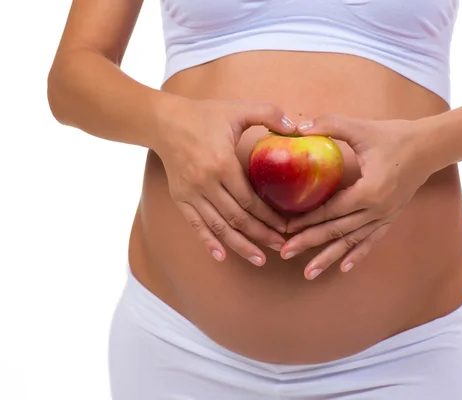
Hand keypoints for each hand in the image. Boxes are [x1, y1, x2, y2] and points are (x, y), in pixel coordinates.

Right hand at [153, 97, 296, 265]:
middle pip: (237, 218)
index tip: (286, 226)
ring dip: (240, 245)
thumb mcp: (238, 108)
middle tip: (281, 246)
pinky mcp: (179, 198)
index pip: (250, 200)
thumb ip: (269, 113)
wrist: (164, 122)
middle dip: (261, 235)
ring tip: (260, 258)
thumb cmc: (204, 115)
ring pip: (219, 227)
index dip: (269, 217)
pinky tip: (222, 256)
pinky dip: (208, 242)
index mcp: (222, 164)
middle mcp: (205, 183)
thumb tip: (296, 127)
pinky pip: (195, 225)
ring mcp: (191, 193)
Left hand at [281, 114, 432, 279]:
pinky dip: (357, 254)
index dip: (306, 219)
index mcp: (370, 191)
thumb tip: (298, 127)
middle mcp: (378, 210)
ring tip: (309, 274)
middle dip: (309, 243)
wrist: (430, 146)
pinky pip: (371, 240)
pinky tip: (343, 268)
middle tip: (284, 252)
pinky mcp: (390, 217)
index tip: (285, 227)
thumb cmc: (396, 136)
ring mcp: (385, 217)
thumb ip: (329, 125)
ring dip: (329, 258)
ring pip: (352, 242)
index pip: (331, 210)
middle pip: (338, 231)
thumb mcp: (361, 128)